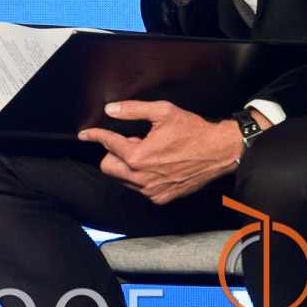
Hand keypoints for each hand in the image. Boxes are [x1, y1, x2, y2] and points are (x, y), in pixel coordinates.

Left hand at [78, 100, 242, 204]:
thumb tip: (111, 110)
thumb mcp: (163, 112)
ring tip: (148, 152)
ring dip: (127, 165)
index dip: (95, 135)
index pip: (107, 144)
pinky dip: (139, 176)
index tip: (86, 134)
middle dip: (113, 153)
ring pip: (122, 179)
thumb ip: (133, 110)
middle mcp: (142, 177)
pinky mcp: (161, 197)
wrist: (219, 152)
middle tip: (133, 141)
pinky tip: (155, 164)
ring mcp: (152, 190)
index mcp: (139, 155)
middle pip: (108, 167)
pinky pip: (138, 188)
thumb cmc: (194, 131)